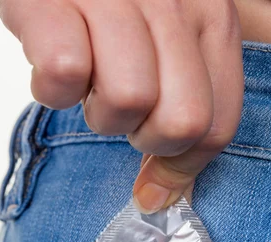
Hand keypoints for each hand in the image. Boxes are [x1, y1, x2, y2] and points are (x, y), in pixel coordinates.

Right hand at [0, 0, 243, 212]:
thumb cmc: (113, 2)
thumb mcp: (166, 38)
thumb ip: (183, 101)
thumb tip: (161, 194)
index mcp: (211, 15)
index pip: (219, 124)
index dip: (185, 168)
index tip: (154, 186)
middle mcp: (172, 0)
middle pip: (180, 123)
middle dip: (143, 138)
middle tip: (120, 111)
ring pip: (127, 101)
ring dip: (97, 109)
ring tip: (88, 78)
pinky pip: (64, 73)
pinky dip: (51, 87)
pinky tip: (53, 64)